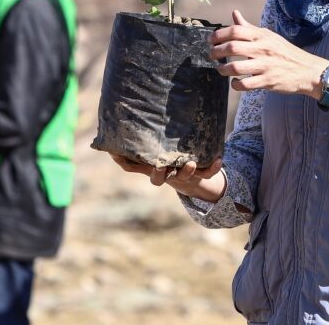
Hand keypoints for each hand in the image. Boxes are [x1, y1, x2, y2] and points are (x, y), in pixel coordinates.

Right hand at [110, 154, 226, 203]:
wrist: (192, 177)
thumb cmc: (166, 164)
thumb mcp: (149, 161)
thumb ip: (132, 158)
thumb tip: (110, 149)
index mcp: (159, 173)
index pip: (154, 177)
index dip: (153, 172)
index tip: (154, 164)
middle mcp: (172, 176)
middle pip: (167, 179)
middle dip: (165, 174)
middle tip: (165, 166)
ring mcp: (187, 175)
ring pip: (186, 175)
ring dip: (188, 170)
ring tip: (190, 163)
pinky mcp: (202, 173)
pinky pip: (209, 173)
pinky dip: (214, 167)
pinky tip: (219, 159)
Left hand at [210, 10, 325, 96]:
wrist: (307, 70)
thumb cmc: (285, 52)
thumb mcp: (268, 36)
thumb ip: (249, 27)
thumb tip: (234, 13)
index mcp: (262, 36)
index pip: (235, 30)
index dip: (219, 35)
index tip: (211, 41)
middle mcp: (263, 48)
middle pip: (232, 47)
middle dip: (217, 52)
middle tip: (212, 56)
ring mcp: (265, 65)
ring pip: (236, 67)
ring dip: (223, 69)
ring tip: (221, 69)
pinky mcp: (268, 81)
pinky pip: (245, 84)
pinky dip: (235, 85)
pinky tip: (235, 83)